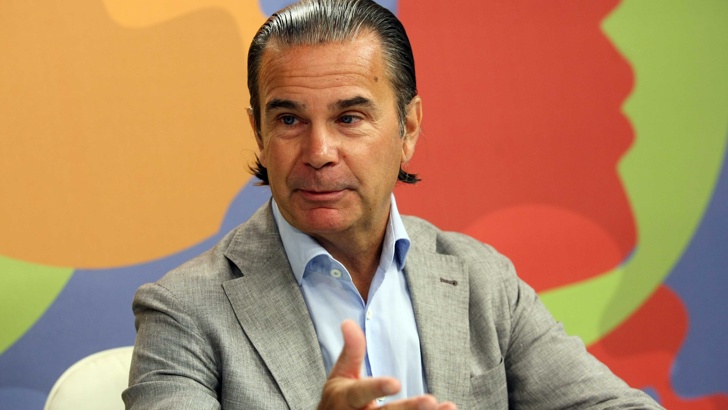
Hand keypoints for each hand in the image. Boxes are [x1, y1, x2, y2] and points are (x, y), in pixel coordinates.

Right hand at [317, 320, 456, 409]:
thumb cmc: (341, 399)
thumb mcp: (341, 373)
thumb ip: (351, 350)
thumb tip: (348, 323)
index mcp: (346, 399)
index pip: (361, 393)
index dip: (377, 388)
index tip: (396, 383)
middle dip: (408, 409)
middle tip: (430, 401)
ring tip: (447, 408)